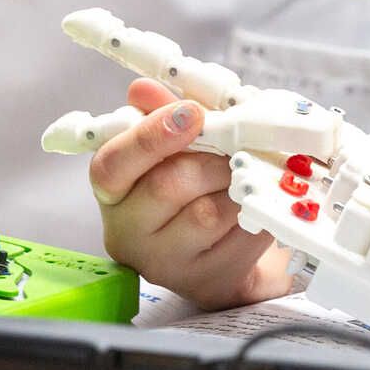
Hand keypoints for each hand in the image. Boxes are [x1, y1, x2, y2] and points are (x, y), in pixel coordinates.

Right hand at [88, 81, 290, 310]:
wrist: (223, 245)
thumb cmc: (193, 181)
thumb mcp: (176, 143)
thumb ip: (163, 112)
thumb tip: (144, 89)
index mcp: (112, 189)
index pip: (114, 163)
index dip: (152, 135)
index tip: (193, 113)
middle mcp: (128, 233)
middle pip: (167, 186)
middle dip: (212, 159)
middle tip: (236, 148)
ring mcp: (166, 265)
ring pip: (207, 214)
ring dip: (237, 185)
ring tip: (246, 174)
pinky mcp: (206, 281)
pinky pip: (239, 237)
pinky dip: (256, 210)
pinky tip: (257, 202)